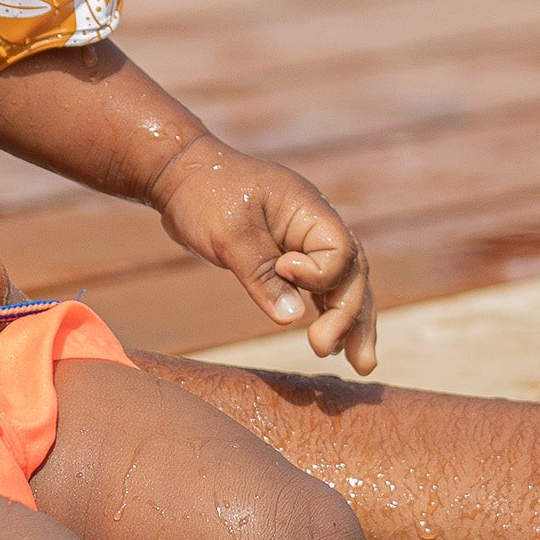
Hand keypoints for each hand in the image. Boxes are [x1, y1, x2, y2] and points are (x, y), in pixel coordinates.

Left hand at [149, 137, 376, 372]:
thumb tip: (293, 320)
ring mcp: (304, 242)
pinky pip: (318, 288)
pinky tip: (331, 345)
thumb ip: (259, 273)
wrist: (179, 174)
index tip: (283, 270)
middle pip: (351, 273)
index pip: (338, 252)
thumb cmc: (203, 193)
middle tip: (327, 350)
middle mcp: (315, 226)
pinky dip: (326, 314)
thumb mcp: (228, 232)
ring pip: (341, 285)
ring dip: (351, 323)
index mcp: (309, 210)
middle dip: (350, 315)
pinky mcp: (286, 257)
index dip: (318, 273)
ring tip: (360, 365)